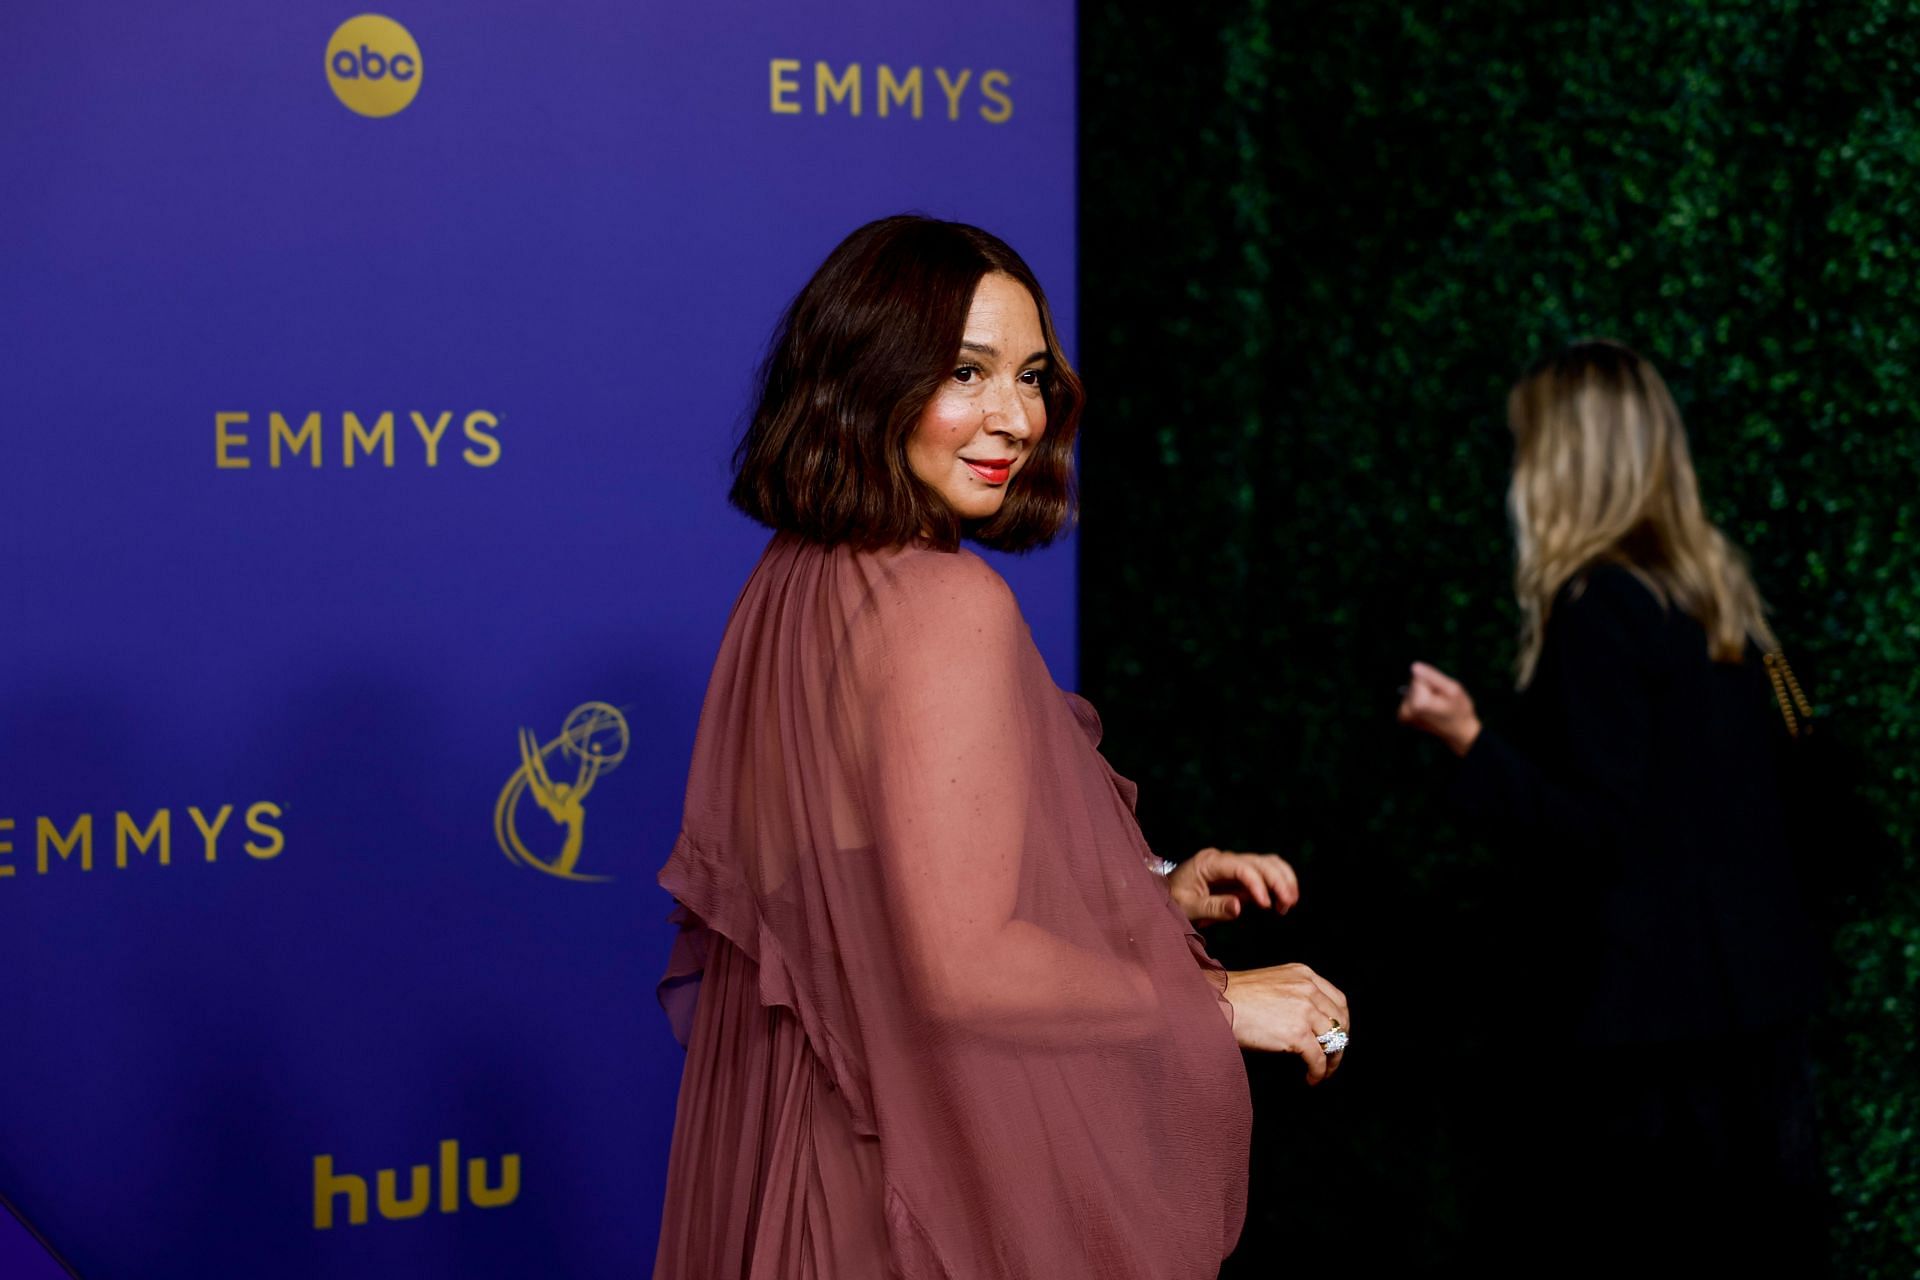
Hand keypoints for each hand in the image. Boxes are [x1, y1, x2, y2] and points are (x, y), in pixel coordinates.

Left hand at [1166, 847, 1299, 924]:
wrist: (1165, 895)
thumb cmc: (1173, 900)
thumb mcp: (1188, 907)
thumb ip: (1213, 907)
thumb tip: (1239, 907)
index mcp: (1209, 862)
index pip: (1240, 867)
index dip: (1256, 884)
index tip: (1266, 905)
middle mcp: (1224, 859)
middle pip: (1259, 861)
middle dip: (1277, 880)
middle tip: (1288, 903)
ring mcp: (1233, 865)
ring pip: (1267, 863)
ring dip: (1282, 879)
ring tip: (1289, 903)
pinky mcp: (1240, 876)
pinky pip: (1265, 872)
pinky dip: (1278, 882)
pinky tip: (1283, 900)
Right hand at [1222, 963, 1350, 1083]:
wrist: (1216, 1003)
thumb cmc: (1235, 997)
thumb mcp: (1272, 984)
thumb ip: (1294, 995)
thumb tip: (1309, 1024)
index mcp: (1303, 974)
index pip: (1337, 1000)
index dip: (1340, 1022)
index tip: (1335, 1036)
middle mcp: (1308, 989)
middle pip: (1340, 1020)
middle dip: (1339, 1042)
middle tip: (1331, 1057)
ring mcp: (1304, 1010)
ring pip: (1333, 1041)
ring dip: (1331, 1061)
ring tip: (1322, 1072)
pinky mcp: (1297, 1033)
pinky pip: (1318, 1058)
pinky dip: (1319, 1072)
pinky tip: (1310, 1079)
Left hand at [1396, 661, 1481, 755]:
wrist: (1459, 733)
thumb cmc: (1459, 710)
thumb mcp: (1452, 689)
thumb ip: (1432, 676)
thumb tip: (1414, 666)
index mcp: (1418, 703)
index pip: (1418, 676)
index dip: (1433, 682)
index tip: (1442, 695)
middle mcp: (1406, 710)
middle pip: (1413, 683)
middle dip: (1427, 688)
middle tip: (1440, 702)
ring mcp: (1403, 715)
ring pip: (1411, 690)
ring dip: (1424, 694)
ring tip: (1436, 707)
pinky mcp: (1402, 716)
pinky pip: (1409, 697)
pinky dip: (1419, 700)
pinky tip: (1428, 710)